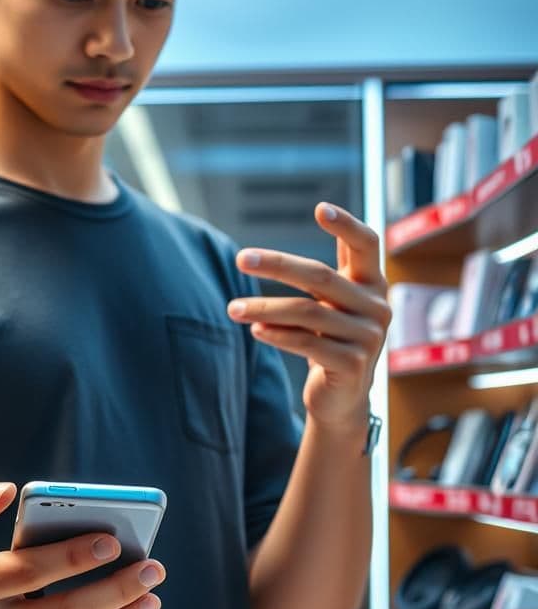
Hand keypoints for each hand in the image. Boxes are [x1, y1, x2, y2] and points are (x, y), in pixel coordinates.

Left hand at [226, 202, 390, 435]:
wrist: (342, 399)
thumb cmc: (332, 341)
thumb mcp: (335, 303)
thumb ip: (332, 266)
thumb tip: (324, 211)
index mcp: (372, 284)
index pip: (367, 245)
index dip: (347, 225)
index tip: (319, 208)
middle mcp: (376, 307)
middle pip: (321, 276)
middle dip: (277, 265)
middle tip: (241, 258)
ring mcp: (368, 337)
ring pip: (307, 312)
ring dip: (264, 309)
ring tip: (232, 309)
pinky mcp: (353, 365)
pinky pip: (308, 342)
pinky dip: (277, 335)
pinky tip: (255, 331)